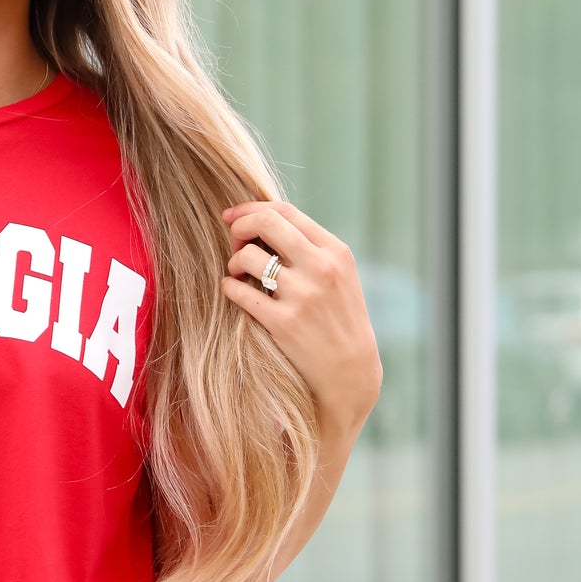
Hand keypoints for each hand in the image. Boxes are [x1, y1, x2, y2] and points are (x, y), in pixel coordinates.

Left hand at [220, 200, 382, 440]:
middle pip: (265, 223)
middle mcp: (321, 268)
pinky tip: (232, 290)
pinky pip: (239, 292)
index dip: (251, 208)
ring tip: (237, 273)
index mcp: (335, 251)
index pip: (285, 211)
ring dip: (234, 261)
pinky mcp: (283, 323)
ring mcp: (302, 295)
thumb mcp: (339, 276)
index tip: (232, 215)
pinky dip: (229, 287)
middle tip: (232, 240)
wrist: (351, 373)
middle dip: (239, 226)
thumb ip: (309, 248)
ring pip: (248, 256)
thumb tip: (261, 221)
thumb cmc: (339, 320)